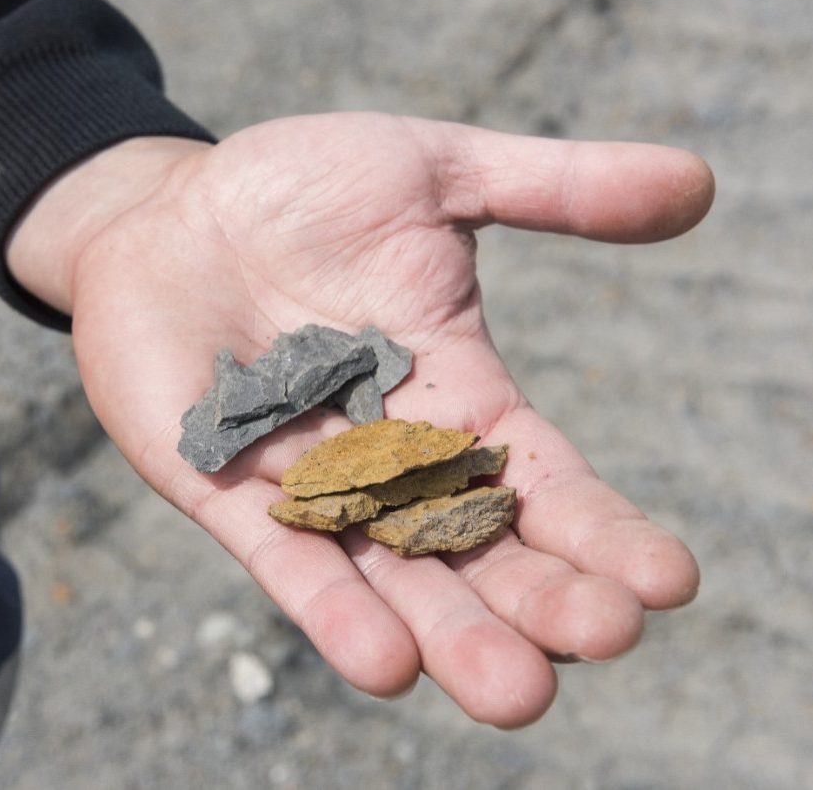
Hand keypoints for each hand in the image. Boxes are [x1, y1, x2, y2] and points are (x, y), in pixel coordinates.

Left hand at [8, 113, 713, 726]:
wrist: (166, 208)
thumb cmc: (299, 187)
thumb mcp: (436, 174)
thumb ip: (554, 189)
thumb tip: (698, 184)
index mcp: (453, 391)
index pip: (538, 476)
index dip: (599, 527)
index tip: (665, 579)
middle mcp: (388, 455)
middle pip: (474, 544)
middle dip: (536, 598)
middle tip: (599, 640)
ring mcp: (306, 479)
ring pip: (386, 572)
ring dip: (447, 632)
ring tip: (513, 692)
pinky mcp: (224, 488)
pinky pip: (281, 556)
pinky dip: (329, 607)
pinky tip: (383, 662)